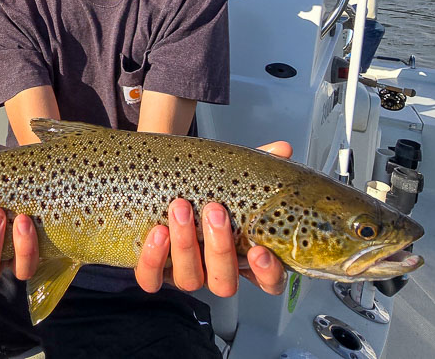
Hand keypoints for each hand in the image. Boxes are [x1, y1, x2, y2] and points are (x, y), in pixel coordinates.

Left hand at [134, 140, 291, 296]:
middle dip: (219, 248)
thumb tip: (283, 149)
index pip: (268, 282)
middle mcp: (215, 272)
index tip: (259, 250)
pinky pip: (151, 280)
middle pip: (225, 283)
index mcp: (244, 257)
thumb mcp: (233, 175)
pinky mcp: (154, 272)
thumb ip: (260, 165)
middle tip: (214, 210)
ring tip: (181, 207)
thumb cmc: (206, 186)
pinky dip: (153, 259)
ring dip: (185, 245)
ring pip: (189, 279)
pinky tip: (157, 232)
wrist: (162, 180)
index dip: (267, 273)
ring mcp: (185, 274)